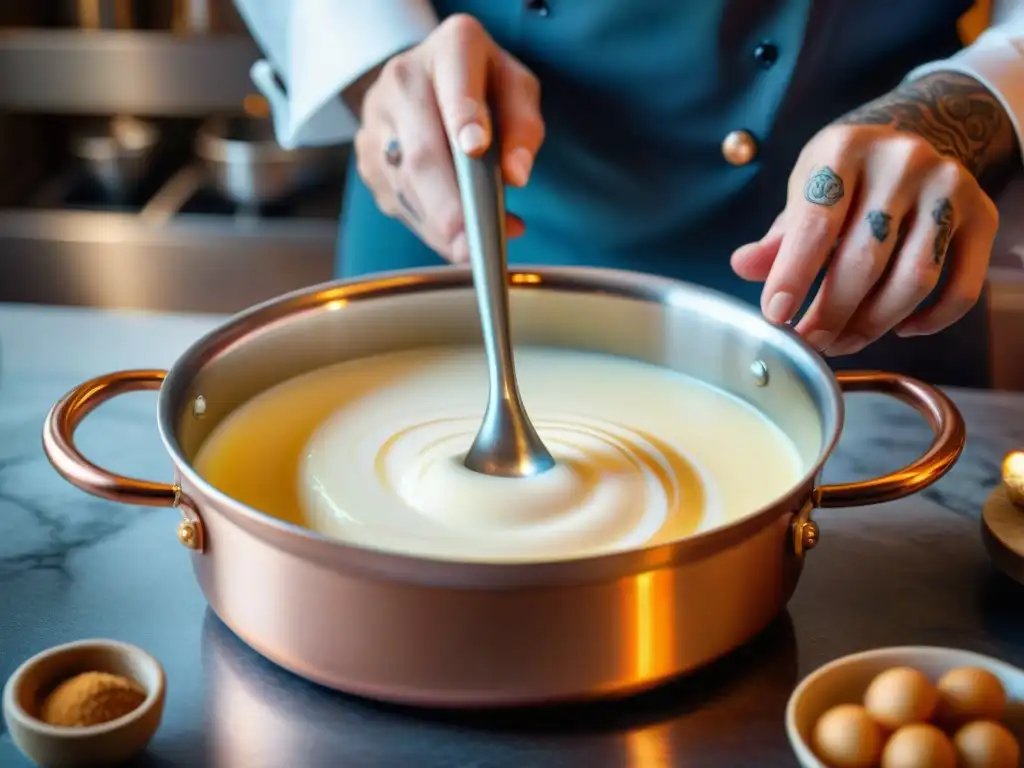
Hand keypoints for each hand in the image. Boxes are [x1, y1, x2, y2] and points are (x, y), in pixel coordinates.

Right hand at [353, 14, 544, 261]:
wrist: (430, 76)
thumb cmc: (482, 86)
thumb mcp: (516, 90)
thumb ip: (524, 127)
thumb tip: (515, 175)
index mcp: (451, 50)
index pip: (455, 83)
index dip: (464, 116)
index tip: (476, 149)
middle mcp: (403, 79)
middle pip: (420, 151)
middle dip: (446, 203)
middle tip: (468, 240)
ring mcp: (377, 121)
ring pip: (404, 185)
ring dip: (438, 225)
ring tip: (471, 249)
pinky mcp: (368, 158)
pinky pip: (396, 202)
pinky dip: (428, 228)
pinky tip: (454, 239)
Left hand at [730, 73, 1014, 355]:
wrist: (914, 138)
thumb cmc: (846, 176)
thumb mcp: (805, 190)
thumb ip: (778, 236)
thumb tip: (743, 267)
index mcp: (845, 149)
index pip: (816, 224)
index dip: (794, 277)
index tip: (776, 317)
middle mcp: (903, 161)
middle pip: (865, 259)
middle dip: (831, 312)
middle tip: (809, 342)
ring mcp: (949, 187)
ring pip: (914, 279)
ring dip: (874, 324)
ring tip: (842, 342)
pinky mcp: (983, 215)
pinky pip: (962, 287)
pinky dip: (932, 320)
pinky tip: (901, 330)